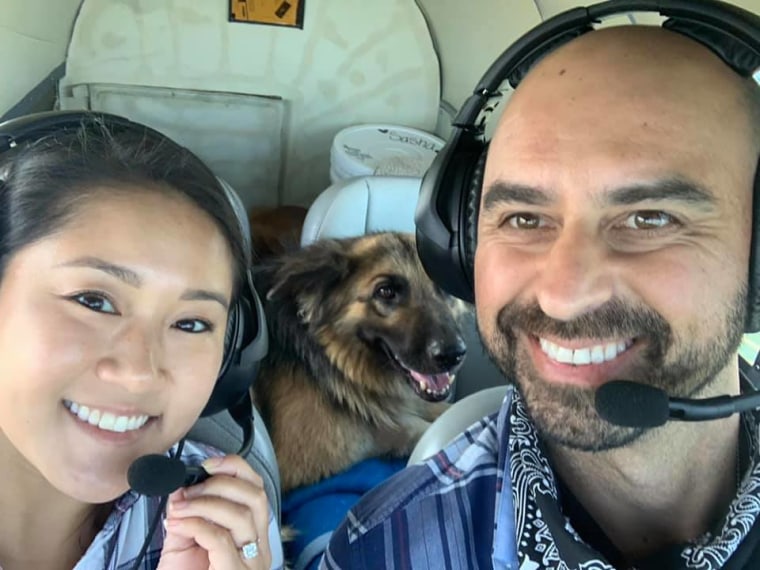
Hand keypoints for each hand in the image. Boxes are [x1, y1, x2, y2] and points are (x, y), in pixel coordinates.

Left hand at [157, 455, 272, 569]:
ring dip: (203, 504)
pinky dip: (196, 523)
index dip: (236, 468)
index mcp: (253, 536)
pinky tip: (177, 524)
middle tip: (189, 493)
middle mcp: (260, 549)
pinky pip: (221, 539)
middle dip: (219, 485)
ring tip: (178, 510)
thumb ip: (187, 513)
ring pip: (241, 515)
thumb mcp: (184, 542)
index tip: (208, 464)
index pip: (258, 489)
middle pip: (255, 497)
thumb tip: (181, 487)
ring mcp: (250, 564)